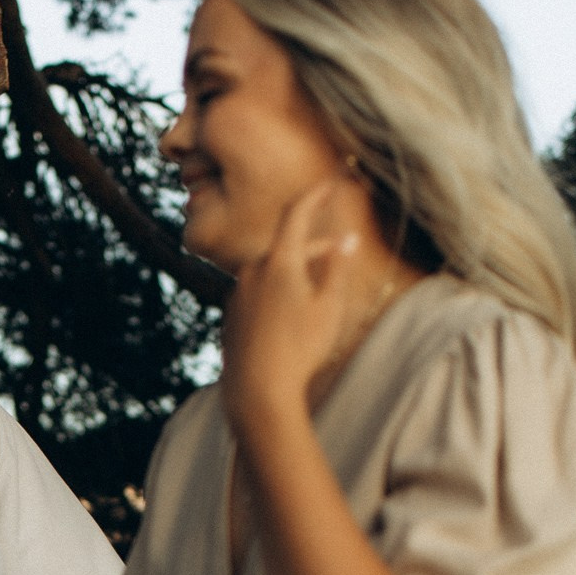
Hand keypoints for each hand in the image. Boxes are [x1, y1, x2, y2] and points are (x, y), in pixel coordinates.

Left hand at [221, 178, 359, 429]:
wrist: (257, 390)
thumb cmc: (299, 349)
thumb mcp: (328, 307)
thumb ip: (337, 268)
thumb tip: (346, 240)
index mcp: (279, 261)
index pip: (297, 214)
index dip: (314, 196)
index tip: (328, 184)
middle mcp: (252, 270)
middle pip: (285, 246)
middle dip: (311, 246)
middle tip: (335, 250)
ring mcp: (237, 294)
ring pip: (270, 272)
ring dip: (293, 273)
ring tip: (313, 291)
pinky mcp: (230, 316)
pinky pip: (256, 295)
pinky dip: (275, 295)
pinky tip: (288, 319)